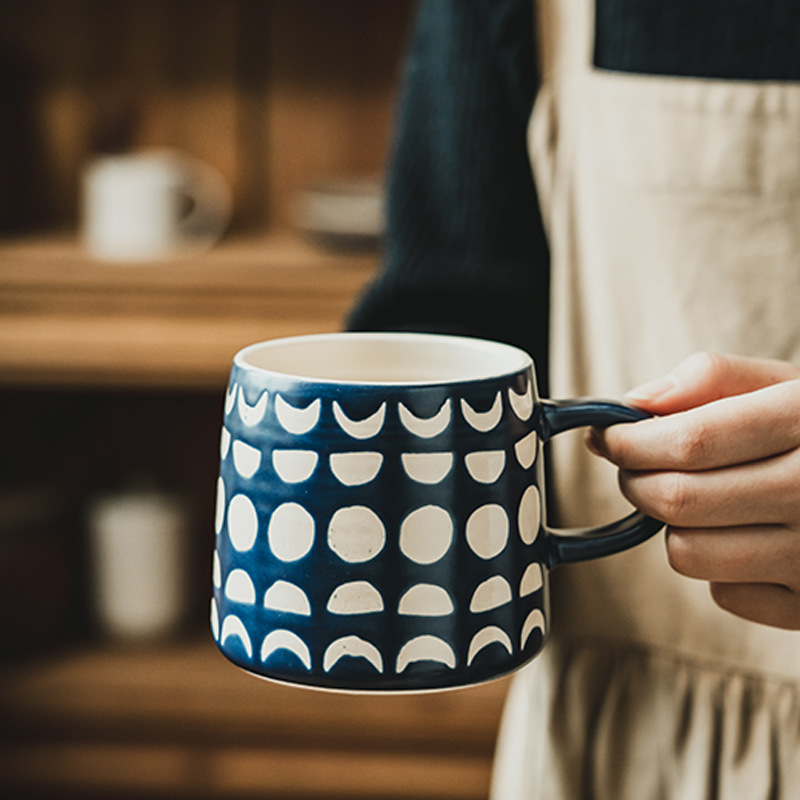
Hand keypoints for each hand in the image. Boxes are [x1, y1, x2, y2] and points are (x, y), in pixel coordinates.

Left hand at [588, 352, 799, 629]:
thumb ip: (713, 378)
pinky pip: (725, 594)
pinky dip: (716, 566)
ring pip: (688, 553)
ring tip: (694, 497)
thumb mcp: (789, 384)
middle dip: (636, 479)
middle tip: (636, 465)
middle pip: (678, 499)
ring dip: (671, 525)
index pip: (691, 441)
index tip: (607, 436)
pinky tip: (743, 535)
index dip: (631, 441)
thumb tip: (635, 402)